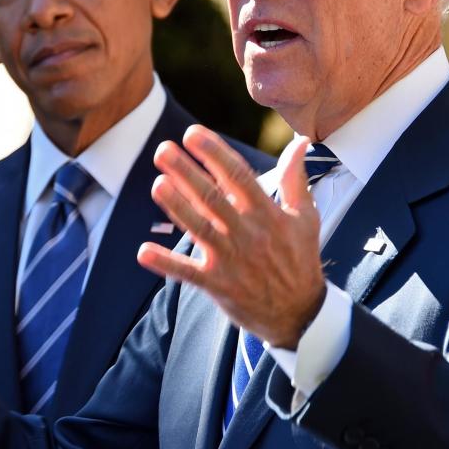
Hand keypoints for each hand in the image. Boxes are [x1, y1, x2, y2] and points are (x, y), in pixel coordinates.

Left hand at [137, 126, 324, 349]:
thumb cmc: (300, 259)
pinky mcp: (218, 285)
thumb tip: (299, 142)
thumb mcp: (305, 217)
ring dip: (176, 206)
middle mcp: (248, 234)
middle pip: (213, 198)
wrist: (300, 314)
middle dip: (187, 172)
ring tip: (157, 184)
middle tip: (163, 150)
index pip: (239, 176)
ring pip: (199, 228)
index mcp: (268, 214)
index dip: (215, 153)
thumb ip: (295, 178)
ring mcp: (232, 260)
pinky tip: (144, 251)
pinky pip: (188, 273)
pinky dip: (166, 263)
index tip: (193, 134)